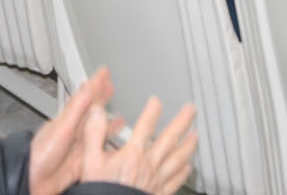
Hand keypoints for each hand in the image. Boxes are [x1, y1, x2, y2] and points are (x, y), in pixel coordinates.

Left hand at [28, 68, 111, 194]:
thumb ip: (76, 109)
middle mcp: (72, 132)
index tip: (104, 71)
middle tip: (111, 87)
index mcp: (67, 120)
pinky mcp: (80, 163)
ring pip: (95, 132)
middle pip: (91, 112)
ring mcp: (76, 147)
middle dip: (101, 99)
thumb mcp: (61, 129)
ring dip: (107, 124)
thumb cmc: (39, 156)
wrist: (31, 181)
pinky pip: (96, 152)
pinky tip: (112, 146)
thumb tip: (88, 87)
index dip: (95, 84)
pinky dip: (106, 147)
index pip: (84, 97)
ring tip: (119, 117)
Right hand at [81, 92, 197, 194]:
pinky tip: (187, 167)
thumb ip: (94, 134)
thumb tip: (97, 112)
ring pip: (178, 158)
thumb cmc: (102, 191)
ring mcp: (157, 180)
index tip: (156, 101)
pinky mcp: (160, 194)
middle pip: (170, 138)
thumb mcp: (90, 162)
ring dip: (189, 145)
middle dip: (182, 121)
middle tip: (191, 110)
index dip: (153, 110)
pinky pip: (176, 181)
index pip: (146, 125)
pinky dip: (184, 172)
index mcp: (133, 154)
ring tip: (196, 136)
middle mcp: (149, 164)